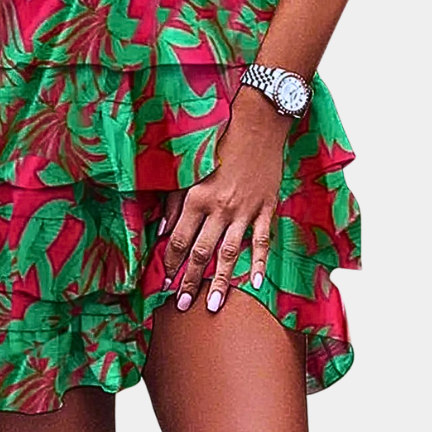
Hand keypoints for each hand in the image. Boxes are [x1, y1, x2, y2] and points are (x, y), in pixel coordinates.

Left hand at [158, 84, 292, 312]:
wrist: (258, 126)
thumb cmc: (221, 144)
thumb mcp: (192, 168)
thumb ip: (176, 199)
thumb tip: (165, 228)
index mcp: (197, 197)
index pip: (180, 239)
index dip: (171, 261)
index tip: (164, 279)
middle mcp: (219, 208)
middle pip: (202, 253)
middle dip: (190, 281)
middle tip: (181, 305)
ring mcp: (245, 211)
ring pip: (230, 254)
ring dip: (221, 282)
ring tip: (213, 305)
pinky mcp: (266, 209)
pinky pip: (262, 242)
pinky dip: (259, 263)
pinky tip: (255, 283)